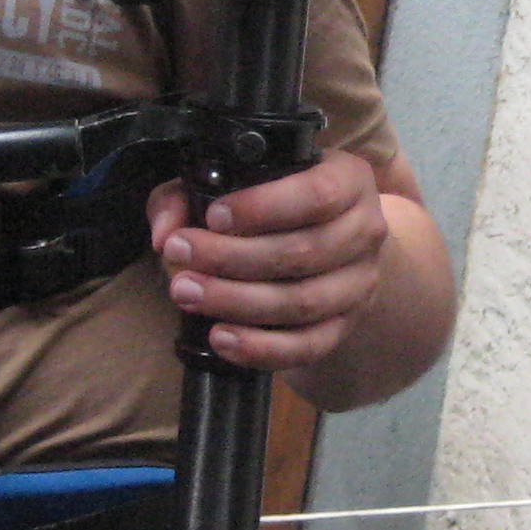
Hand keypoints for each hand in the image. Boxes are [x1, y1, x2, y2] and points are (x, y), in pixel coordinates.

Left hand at [150, 148, 391, 373]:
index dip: (263, 207)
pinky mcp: (344, 326)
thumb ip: (187, 195)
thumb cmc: (270, 205)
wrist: (325, 243)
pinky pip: (308, 347)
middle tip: (179, 255)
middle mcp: (365, 231)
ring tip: (187, 293)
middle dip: (231, 257)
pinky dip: (262, 348)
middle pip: (304, 251)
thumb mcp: (231, 183)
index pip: (318, 194)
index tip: (213, 216)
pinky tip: (221, 338)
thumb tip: (165, 233)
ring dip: (238, 301)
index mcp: (348, 181)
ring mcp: (359, 284)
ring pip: (303, 302)